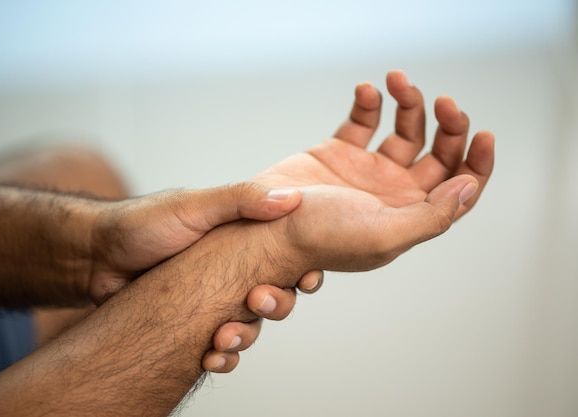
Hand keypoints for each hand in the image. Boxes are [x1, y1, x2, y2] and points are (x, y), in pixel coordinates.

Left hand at [89, 182, 322, 373]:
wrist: (91, 257)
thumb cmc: (140, 224)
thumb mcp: (193, 205)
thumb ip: (240, 200)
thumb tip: (291, 197)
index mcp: (239, 238)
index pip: (286, 255)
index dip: (303, 270)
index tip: (308, 280)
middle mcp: (232, 269)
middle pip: (275, 294)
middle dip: (276, 305)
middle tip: (258, 303)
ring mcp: (213, 298)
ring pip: (249, 325)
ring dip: (245, 336)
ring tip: (224, 339)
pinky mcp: (193, 323)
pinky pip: (220, 346)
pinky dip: (222, 356)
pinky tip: (212, 358)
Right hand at [252, 69, 492, 271]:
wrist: (264, 227)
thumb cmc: (320, 239)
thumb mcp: (384, 235)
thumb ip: (433, 216)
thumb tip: (469, 186)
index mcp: (409, 216)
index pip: (458, 190)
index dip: (477, 163)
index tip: (482, 134)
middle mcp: (393, 193)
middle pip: (439, 154)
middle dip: (449, 125)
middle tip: (445, 103)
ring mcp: (367, 170)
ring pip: (405, 130)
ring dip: (410, 103)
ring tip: (398, 81)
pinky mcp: (340, 151)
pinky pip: (363, 120)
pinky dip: (369, 103)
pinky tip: (367, 91)